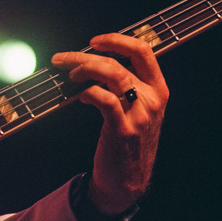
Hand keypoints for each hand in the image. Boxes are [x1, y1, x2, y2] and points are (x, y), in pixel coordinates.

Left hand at [52, 33, 168, 213]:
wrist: (128, 180)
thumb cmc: (128, 141)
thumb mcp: (137, 110)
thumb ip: (125, 86)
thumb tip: (94, 63)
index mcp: (158, 89)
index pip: (143, 50)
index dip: (116, 40)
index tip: (94, 42)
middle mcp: (152, 99)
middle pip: (118, 62)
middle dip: (84, 56)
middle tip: (63, 59)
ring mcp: (140, 114)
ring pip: (111, 75)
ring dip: (83, 70)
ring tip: (69, 76)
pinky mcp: (123, 129)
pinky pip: (104, 99)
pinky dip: (87, 92)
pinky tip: (79, 97)